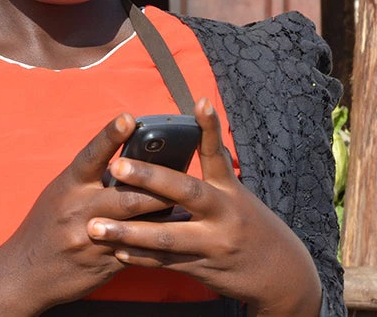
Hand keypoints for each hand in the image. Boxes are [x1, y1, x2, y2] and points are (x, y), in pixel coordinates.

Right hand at [0, 114, 177, 315]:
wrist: (25, 273)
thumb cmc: (45, 227)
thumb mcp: (59, 196)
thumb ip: (88, 180)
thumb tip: (124, 163)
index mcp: (67, 187)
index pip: (91, 156)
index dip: (110, 136)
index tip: (129, 117)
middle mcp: (78, 210)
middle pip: (129, 194)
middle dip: (159, 185)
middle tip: (185, 171)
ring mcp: (92, 239)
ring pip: (139, 223)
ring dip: (165, 212)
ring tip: (188, 203)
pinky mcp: (104, 263)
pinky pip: (139, 250)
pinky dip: (158, 242)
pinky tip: (177, 236)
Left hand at [87, 99, 321, 315]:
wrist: (280, 274)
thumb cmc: (247, 226)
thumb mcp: (237, 197)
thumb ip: (211, 175)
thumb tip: (183, 142)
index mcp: (230, 191)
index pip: (217, 155)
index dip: (209, 129)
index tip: (200, 102)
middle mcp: (224, 213)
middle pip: (185, 191)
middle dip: (149, 178)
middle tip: (116, 167)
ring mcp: (215, 242)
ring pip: (167, 235)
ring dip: (128, 232)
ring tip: (96, 226)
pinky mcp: (204, 268)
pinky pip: (167, 262)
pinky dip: (141, 257)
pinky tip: (116, 252)